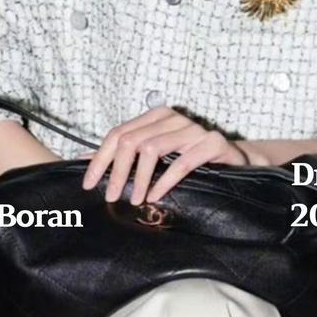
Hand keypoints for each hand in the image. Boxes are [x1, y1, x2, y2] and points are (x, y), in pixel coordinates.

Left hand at [80, 108, 249, 205]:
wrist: (235, 161)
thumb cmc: (192, 161)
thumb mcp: (156, 157)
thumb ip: (124, 157)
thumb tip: (81, 160)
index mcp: (156, 116)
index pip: (118, 133)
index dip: (100, 159)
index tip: (89, 184)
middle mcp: (173, 117)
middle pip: (131, 140)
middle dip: (117, 171)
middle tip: (110, 196)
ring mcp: (193, 128)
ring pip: (152, 148)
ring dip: (139, 178)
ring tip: (134, 200)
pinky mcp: (212, 142)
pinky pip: (182, 162)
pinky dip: (164, 181)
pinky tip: (155, 196)